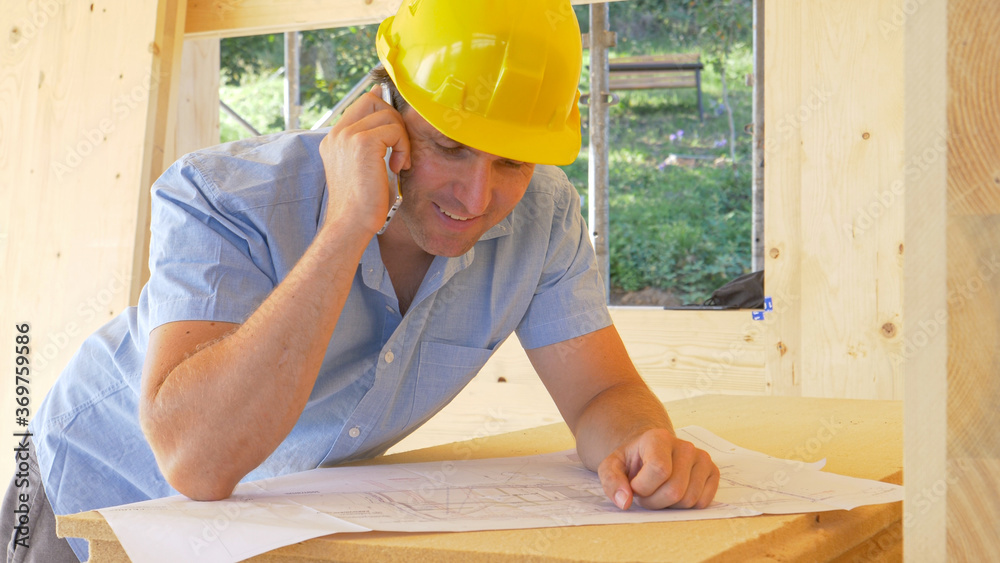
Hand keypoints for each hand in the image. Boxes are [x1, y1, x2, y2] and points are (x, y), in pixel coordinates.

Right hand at [318, 84, 410, 235]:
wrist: (351, 223)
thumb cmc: (363, 203)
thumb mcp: (365, 167)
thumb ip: (372, 143)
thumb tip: (386, 119)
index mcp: (334, 139)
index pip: (361, 104)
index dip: (383, 109)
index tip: (395, 130)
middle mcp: (337, 134)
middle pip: (373, 100)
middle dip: (394, 121)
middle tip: (398, 149)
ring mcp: (347, 136)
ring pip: (386, 114)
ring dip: (401, 138)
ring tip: (399, 162)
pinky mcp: (362, 142)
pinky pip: (394, 130)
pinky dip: (403, 147)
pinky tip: (397, 168)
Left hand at [597, 428, 719, 509]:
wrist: (649, 453)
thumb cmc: (632, 461)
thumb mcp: (612, 466)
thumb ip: (611, 481)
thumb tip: (624, 501)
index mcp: (659, 438)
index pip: (659, 470)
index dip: (643, 487)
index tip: (634, 486)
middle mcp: (685, 446)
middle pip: (675, 490)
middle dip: (654, 501)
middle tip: (645, 494)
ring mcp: (702, 458)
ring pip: (689, 499)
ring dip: (669, 505)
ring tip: (659, 492)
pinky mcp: (713, 472)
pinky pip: (703, 502)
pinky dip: (686, 506)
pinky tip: (676, 493)